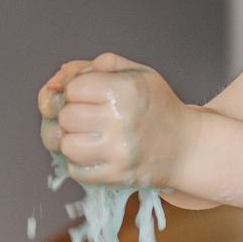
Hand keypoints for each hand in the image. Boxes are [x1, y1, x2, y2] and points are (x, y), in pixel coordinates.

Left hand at [38, 53, 198, 188]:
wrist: (187, 148)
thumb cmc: (158, 107)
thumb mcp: (137, 73)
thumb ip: (96, 66)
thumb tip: (55, 83)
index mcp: (126, 89)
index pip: (73, 88)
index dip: (77, 92)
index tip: (92, 97)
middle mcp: (121, 120)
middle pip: (66, 117)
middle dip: (74, 116)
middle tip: (93, 118)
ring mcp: (118, 151)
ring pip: (67, 146)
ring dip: (74, 141)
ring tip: (92, 137)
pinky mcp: (116, 175)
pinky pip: (76, 170)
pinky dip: (81, 163)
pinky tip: (98, 154)